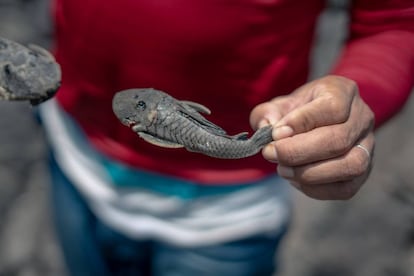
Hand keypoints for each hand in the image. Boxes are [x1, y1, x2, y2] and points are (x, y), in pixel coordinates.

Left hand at [250, 75, 374, 199]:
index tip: (275, 133)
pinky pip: (345, 188)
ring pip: (349, 166)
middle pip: (339, 140)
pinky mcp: (363, 173)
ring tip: (282, 169)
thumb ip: (268, 114)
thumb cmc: (298, 111)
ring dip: (309, 173)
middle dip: (298, 151)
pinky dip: (315, 188)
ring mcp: (368, 147)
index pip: (332, 107)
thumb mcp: (280, 104)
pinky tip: (295, 179)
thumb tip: (267, 129)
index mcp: (344, 92)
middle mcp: (362, 118)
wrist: (320, 122)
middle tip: (270, 153)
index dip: (301, 122)